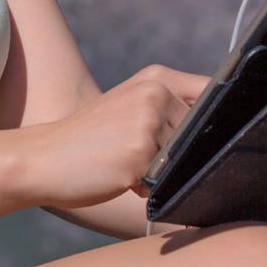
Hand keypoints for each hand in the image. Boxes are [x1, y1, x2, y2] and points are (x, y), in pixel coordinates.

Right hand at [16, 65, 209, 209]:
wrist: (45, 157)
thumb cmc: (91, 138)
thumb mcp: (131, 105)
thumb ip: (172, 106)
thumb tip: (222, 126)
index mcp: (157, 78)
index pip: (213, 93)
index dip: (220, 116)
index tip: (212, 133)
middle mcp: (155, 94)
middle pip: (199, 136)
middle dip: (178, 153)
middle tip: (137, 154)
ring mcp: (147, 122)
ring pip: (181, 160)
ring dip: (161, 172)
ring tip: (125, 163)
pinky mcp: (139, 154)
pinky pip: (162, 181)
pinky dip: (145, 188)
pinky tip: (119, 176)